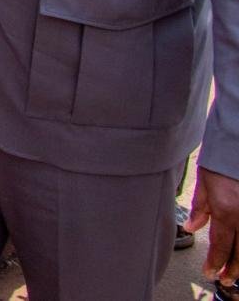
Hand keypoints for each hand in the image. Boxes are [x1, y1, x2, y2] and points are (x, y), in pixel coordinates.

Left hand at [191, 166, 238, 281]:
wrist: (238, 145)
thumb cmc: (221, 161)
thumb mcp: (204, 183)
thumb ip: (200, 208)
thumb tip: (191, 227)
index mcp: (226, 210)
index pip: (221, 245)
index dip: (215, 262)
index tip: (210, 273)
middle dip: (232, 270)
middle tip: (224, 280)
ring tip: (235, 271)